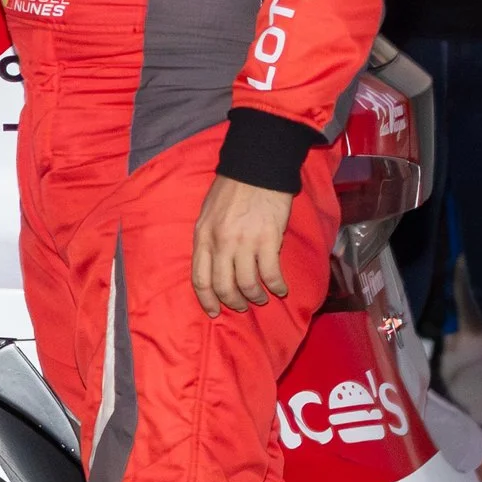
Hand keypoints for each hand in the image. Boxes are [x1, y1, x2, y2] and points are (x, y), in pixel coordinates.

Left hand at [190, 175, 294, 314]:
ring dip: (256, 296)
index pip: (200, 279)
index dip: (207, 300)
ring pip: (248, 284)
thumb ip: (209, 239)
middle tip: (243, 306)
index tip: (214, 312)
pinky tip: (281, 289)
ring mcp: (244, 243)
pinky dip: (277, 286)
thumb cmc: (230, 190)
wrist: (255, 170)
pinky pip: (271, 273)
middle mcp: (220, 244)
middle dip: (234, 302)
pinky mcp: (267, 240)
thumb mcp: (207, 215)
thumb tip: (215, 264)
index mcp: (202, 237)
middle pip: (223, 286)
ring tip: (262, 298)